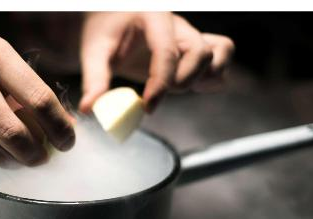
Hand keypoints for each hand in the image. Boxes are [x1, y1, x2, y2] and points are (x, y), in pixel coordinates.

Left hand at [79, 12, 234, 112]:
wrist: (111, 20)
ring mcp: (190, 34)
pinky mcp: (195, 46)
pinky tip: (189, 86)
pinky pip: (223, 55)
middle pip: (201, 53)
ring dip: (202, 78)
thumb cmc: (103, 32)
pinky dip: (213, 75)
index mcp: (153, 16)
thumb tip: (89, 109)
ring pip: (220, 53)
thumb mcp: (93, 52)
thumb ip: (94, 80)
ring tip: (174, 89)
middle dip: (182, 82)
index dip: (160, 84)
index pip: (167, 51)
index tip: (147, 108)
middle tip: (154, 96)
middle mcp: (177, 24)